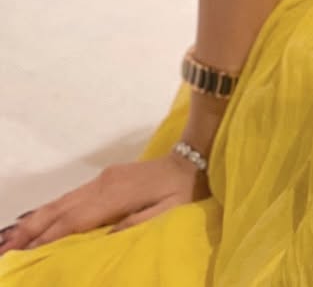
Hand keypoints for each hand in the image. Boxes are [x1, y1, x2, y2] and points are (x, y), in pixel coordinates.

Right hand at [0, 151, 207, 257]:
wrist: (194, 156)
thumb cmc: (183, 190)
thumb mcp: (167, 212)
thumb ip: (136, 226)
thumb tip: (105, 240)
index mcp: (115, 195)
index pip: (74, 221)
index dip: (48, 239)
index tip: (26, 256)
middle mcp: (102, 184)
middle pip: (60, 209)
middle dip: (32, 231)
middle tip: (7, 251)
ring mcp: (103, 178)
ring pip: (62, 201)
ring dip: (37, 220)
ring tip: (14, 240)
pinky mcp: (106, 177)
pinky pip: (72, 196)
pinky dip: (52, 210)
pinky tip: (41, 220)